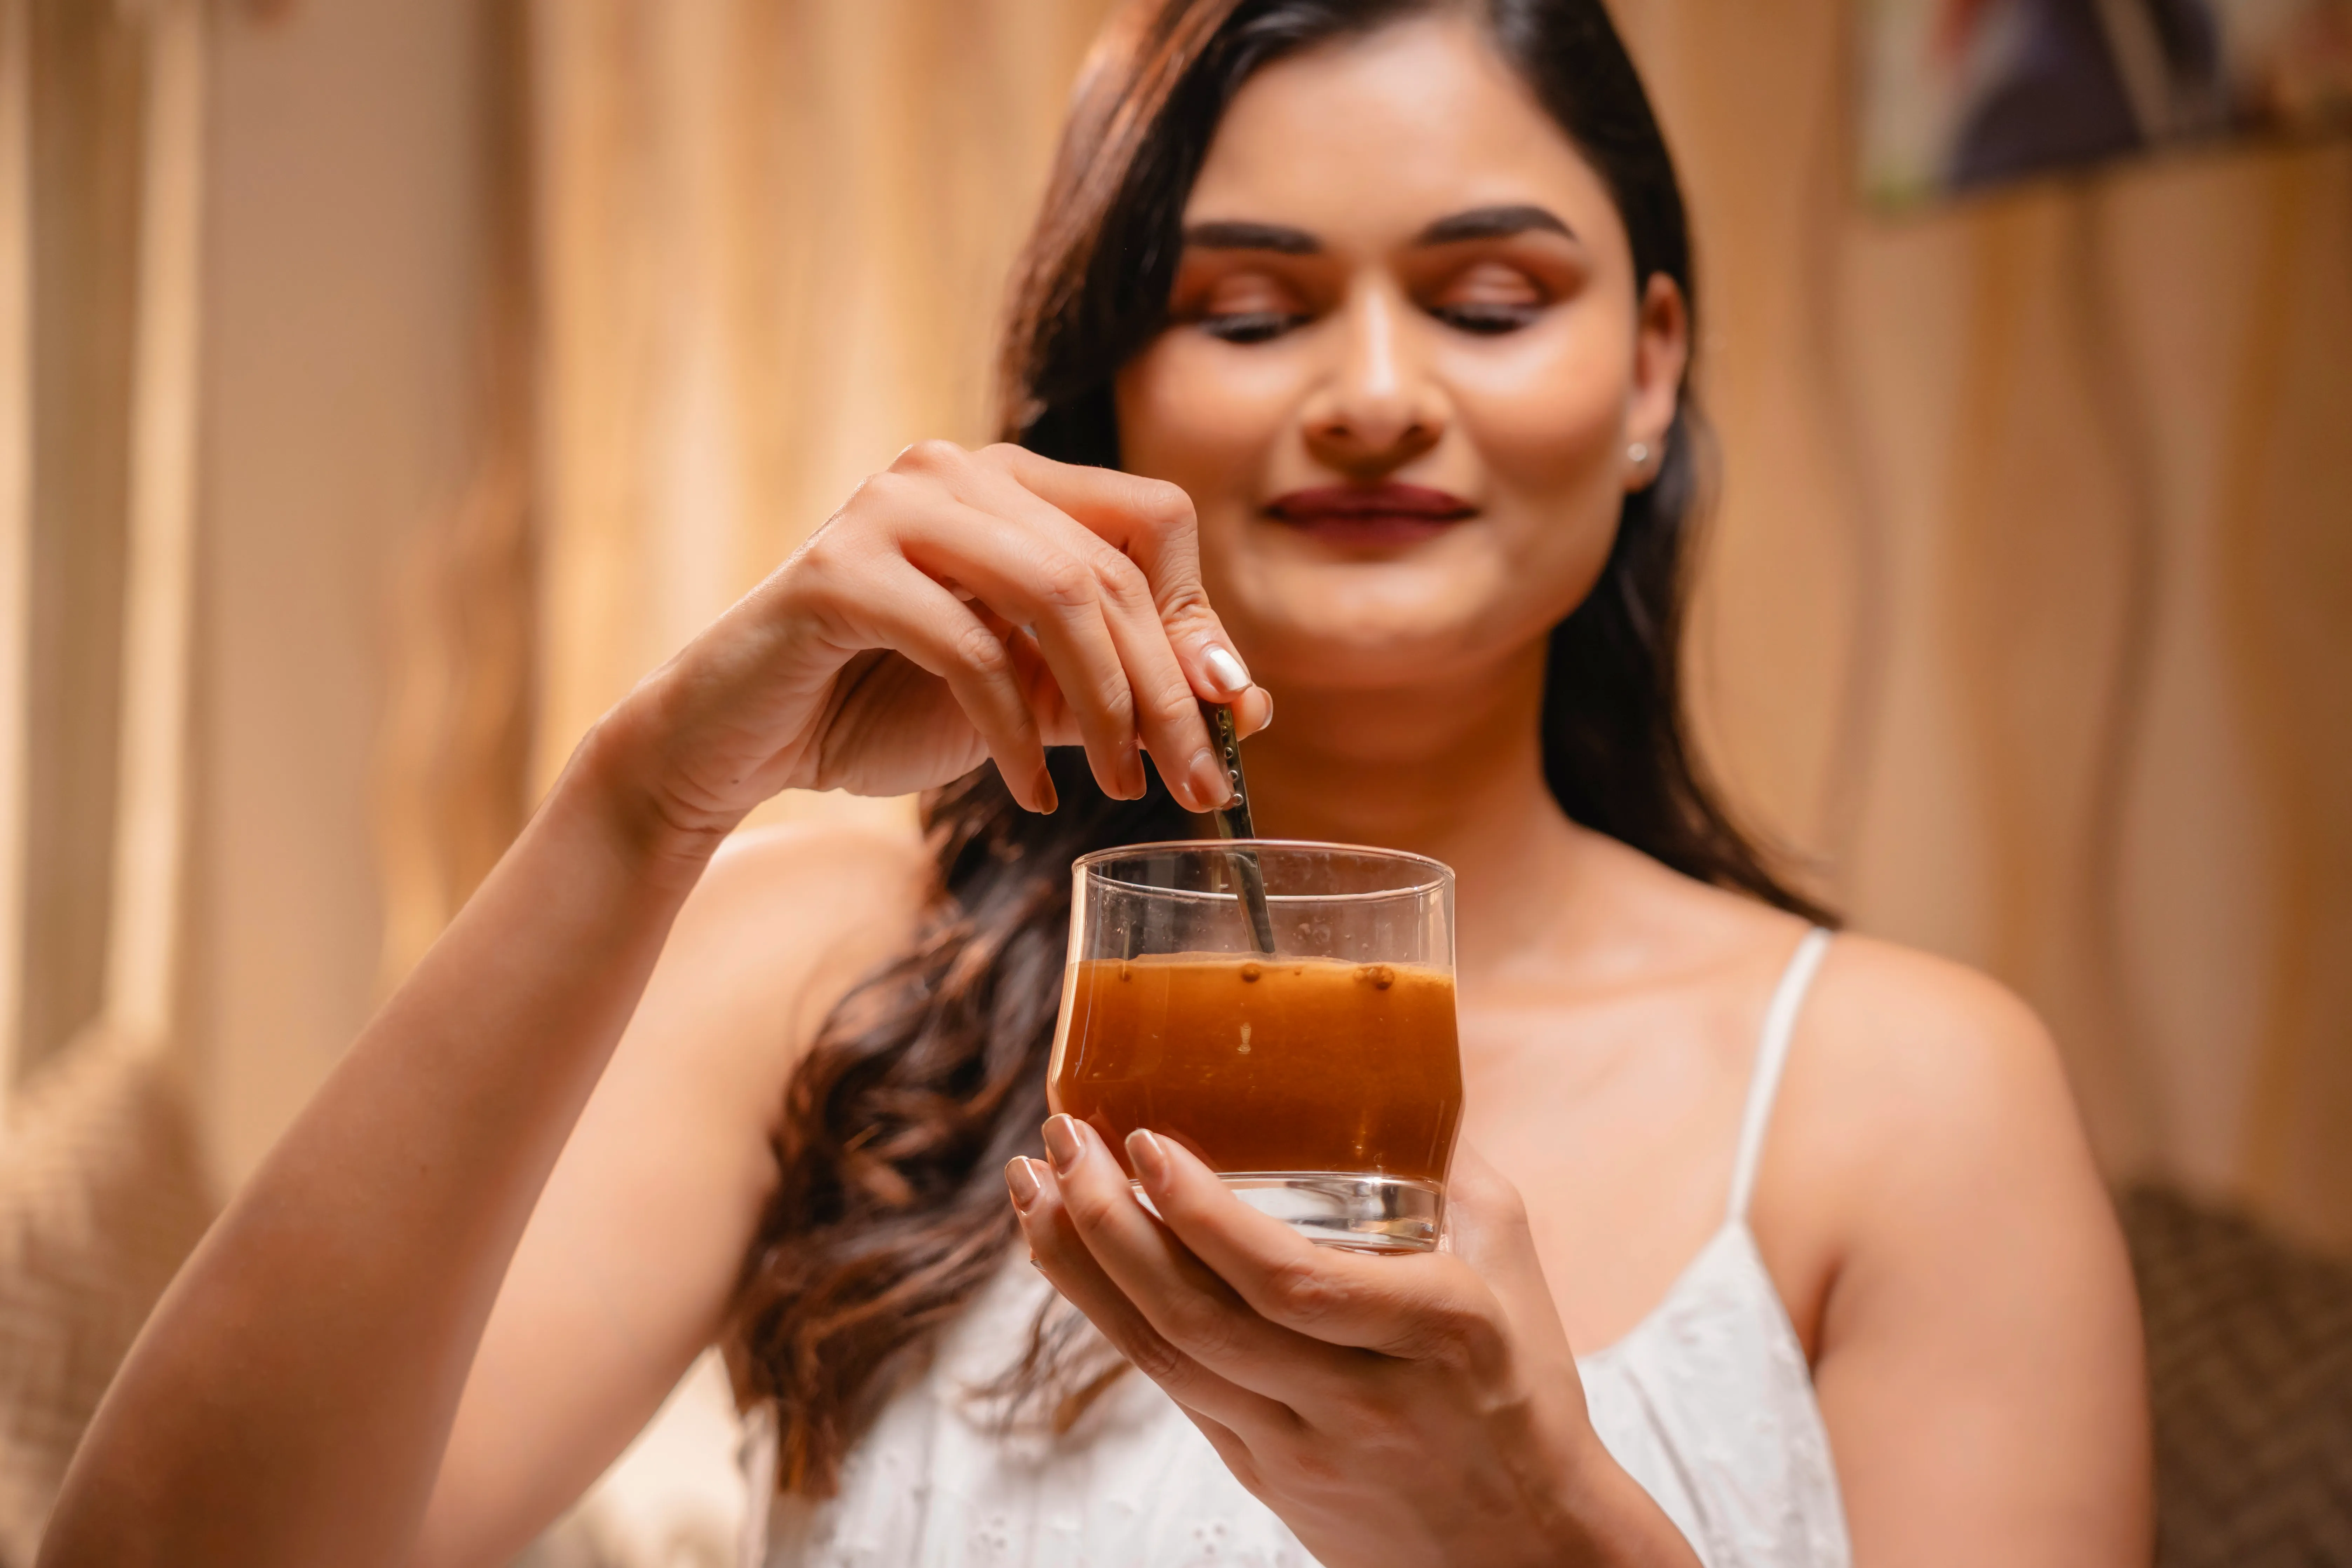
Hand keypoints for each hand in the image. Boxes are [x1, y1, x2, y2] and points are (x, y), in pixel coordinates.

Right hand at [591, 441, 1271, 856]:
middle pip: (1110, 570)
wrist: (740, 744)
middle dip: (1167, 691)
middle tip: (1197, 785)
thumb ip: (1117, 688)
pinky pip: (968, 647)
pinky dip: (1012, 732)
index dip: (1196, 620)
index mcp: (1007, 482)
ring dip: (1105, 706)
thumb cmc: (883, 708)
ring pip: (1054, 594)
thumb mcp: (1029, 699)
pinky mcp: (838, 572)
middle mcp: (954, 470)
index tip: (1226, 719)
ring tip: (1121, 788)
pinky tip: (1027, 793)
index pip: (1150, 523)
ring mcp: (891, 508)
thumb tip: (1243, 705)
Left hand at [1006, 1119, 1699, 1567]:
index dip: (1207, 1218)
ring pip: (1163, 1357)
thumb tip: (1392, 1058)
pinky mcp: (1258, 1472)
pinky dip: (1108, 1313)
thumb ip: (1450, 1163)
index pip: (1292, 1282)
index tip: (1148, 1142)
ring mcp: (1299, 1444)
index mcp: (1435, 1333)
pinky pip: (1168, 1385)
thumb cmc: (1522, 1387)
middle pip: (1200, 1319)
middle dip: (1108, 1224)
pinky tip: (1070, 1252)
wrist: (1523, 1551)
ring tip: (1032, 1185)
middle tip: (1061, 1139)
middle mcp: (1358, 1397)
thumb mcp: (1511, 1264)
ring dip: (1081, 1267)